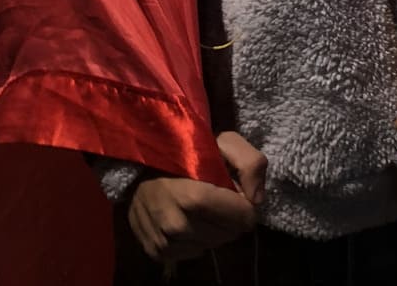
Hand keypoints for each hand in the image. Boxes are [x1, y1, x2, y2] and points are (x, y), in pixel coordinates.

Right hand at [126, 132, 265, 263]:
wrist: (138, 169)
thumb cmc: (185, 154)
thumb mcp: (224, 142)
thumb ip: (250, 163)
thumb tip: (257, 199)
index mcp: (195, 197)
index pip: (243, 217)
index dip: (246, 204)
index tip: (236, 192)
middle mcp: (177, 225)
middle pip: (229, 234)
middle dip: (231, 217)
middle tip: (218, 199)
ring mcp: (164, 241)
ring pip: (212, 245)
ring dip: (215, 230)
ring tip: (203, 209)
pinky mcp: (155, 252)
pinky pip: (193, 253)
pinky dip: (198, 240)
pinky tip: (190, 220)